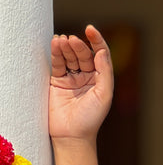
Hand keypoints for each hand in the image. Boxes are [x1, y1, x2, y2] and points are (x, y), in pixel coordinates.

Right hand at [49, 25, 113, 141]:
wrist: (72, 135)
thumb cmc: (91, 118)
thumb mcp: (104, 95)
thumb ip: (105, 72)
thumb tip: (102, 52)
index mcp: (101, 79)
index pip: (100, 54)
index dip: (96, 41)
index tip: (90, 29)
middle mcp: (87, 76)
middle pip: (84, 54)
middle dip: (78, 45)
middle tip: (72, 40)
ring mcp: (72, 78)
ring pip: (70, 56)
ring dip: (66, 46)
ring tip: (62, 40)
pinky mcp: (57, 81)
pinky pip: (58, 63)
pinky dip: (56, 53)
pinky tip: (55, 43)